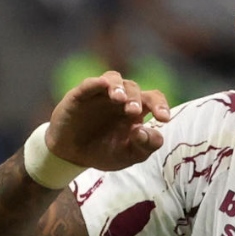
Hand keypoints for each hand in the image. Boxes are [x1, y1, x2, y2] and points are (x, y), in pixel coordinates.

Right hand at [44, 71, 172, 169]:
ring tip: (119, 99)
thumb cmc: (103, 152)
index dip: (161, 104)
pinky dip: (96, 83)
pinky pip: (89, 84)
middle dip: (135, 99)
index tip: (163, 119)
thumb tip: (146, 132)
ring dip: (119, 87)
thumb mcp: (127, 156)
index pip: (153, 98)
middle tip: (134, 113)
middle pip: (134, 88)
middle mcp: (120, 98)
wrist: (71, 156)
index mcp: (135, 110)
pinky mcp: (80, 95)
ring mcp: (99, 94)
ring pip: (114, 79)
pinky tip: (101, 85)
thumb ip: (144, 147)